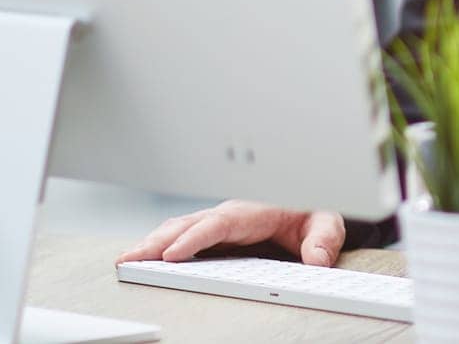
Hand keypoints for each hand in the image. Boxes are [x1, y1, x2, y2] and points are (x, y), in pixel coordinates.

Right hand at [116, 200, 345, 266]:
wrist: (311, 201)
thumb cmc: (313, 211)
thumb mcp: (327, 221)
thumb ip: (324, 239)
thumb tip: (316, 260)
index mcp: (254, 210)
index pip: (220, 222)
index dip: (195, 237)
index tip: (173, 252)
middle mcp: (230, 214)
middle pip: (188, 224)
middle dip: (158, 241)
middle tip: (131, 259)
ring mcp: (219, 223)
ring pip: (179, 229)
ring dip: (152, 243)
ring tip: (127, 261)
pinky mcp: (213, 234)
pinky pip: (182, 236)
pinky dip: (158, 245)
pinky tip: (142, 259)